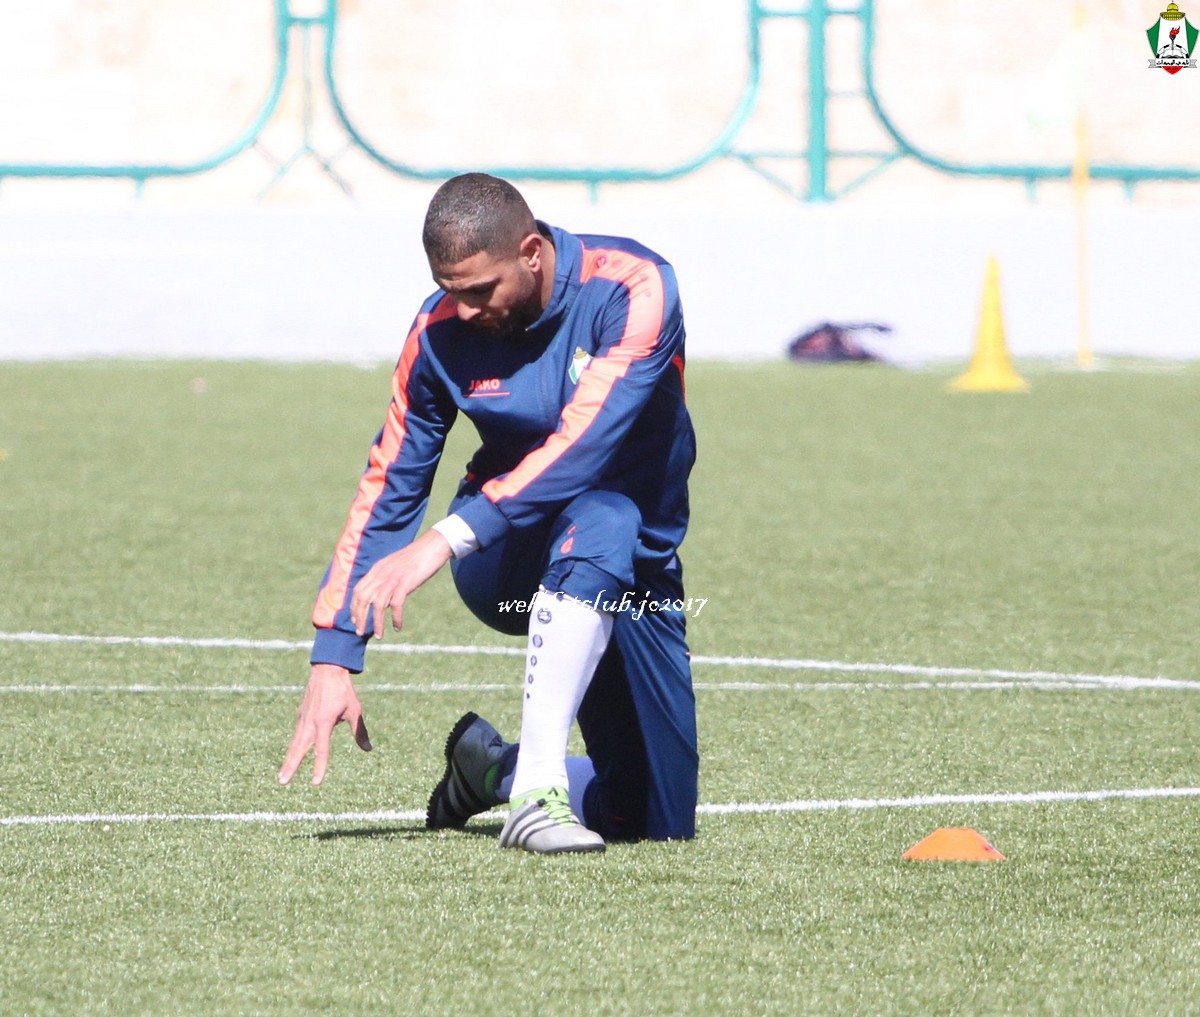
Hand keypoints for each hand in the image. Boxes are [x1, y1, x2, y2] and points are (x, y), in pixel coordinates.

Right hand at [278, 663, 371, 785]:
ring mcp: (303, 718)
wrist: (327, 670)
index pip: (322, 750)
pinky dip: (293, 746)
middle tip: (282, 782)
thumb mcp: (355, 711)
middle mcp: (310, 722)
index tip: (316, 783)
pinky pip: (297, 734)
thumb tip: (368, 749)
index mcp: (324, 722)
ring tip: (282, 776)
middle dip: (290, 766)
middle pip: (299, 749)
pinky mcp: (301, 714)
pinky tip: (292, 755)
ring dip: (288, 760)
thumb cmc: (343, 691)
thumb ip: (359, 732)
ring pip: (294, 743)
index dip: (320, 767)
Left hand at [350, 529, 452, 637]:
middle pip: (363, 599)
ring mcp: (393, 578)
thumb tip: (383, 597)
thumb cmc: (416, 558)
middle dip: (360, 617)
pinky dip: (396, 617)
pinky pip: (397, 604)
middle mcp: (381, 574)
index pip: (358, 590)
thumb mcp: (394, 566)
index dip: (354, 607)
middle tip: (360, 633)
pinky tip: (398, 626)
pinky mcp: (405, 583)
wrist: (431, 547)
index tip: (355, 620)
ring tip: (379, 636)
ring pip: (378, 605)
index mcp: (377, 569)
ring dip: (376, 623)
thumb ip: (385, 578)